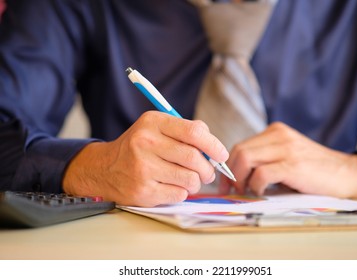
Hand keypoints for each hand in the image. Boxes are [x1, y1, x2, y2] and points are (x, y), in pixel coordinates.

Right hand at [62, 111, 228, 206]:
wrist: (104, 169)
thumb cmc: (138, 148)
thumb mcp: (156, 128)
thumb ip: (185, 130)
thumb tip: (214, 145)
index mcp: (153, 123)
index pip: (194, 132)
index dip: (214, 145)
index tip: (221, 155)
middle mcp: (146, 143)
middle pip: (194, 158)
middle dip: (208, 169)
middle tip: (209, 173)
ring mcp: (143, 169)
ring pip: (189, 179)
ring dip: (197, 182)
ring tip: (191, 180)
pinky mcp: (143, 191)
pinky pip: (178, 194)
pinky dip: (182, 192)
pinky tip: (173, 187)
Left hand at [219, 122, 356, 197]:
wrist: (347, 174)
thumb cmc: (313, 170)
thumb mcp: (286, 156)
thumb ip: (265, 160)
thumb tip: (236, 177)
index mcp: (275, 132)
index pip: (240, 146)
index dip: (228, 166)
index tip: (226, 183)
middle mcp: (279, 135)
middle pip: (239, 151)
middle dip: (229, 174)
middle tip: (230, 191)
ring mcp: (286, 148)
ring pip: (245, 158)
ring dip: (239, 179)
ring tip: (245, 192)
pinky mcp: (293, 165)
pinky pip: (261, 173)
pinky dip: (255, 186)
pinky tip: (261, 192)